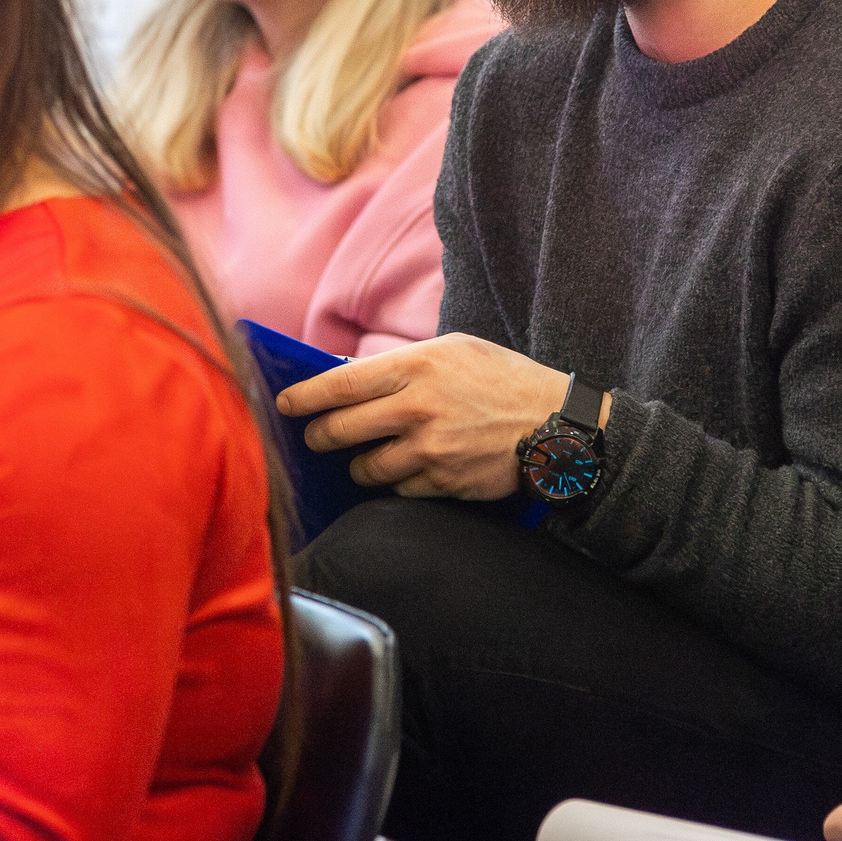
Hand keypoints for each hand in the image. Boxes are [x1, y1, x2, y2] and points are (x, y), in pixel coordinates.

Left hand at [277, 333, 594, 500]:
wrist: (557, 426)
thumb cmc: (504, 380)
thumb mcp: (455, 350)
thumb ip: (402, 364)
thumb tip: (347, 377)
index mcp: (417, 365)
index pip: (340, 384)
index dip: (303, 397)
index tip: (284, 405)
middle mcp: (417, 407)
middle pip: (339, 430)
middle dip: (319, 437)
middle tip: (316, 436)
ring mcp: (429, 449)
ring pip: (364, 467)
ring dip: (357, 465)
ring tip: (365, 455)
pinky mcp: (443, 482)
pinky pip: (397, 489)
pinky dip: (396, 482)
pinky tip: (409, 469)